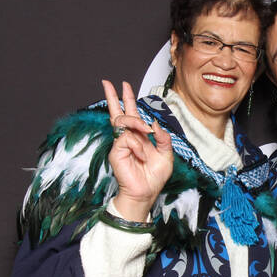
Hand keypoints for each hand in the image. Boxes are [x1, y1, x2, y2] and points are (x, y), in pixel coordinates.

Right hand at [102, 80, 173, 220]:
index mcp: (139, 137)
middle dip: (114, 96)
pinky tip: (142, 154)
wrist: (146, 192)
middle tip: (110, 83)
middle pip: (118, 113)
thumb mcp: (166, 154)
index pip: (131, 115)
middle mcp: (128, 138)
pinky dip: (137, 145)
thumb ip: (163, 137)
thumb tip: (154, 123)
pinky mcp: (116, 151)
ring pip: (123, 121)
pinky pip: (127, 139)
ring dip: (136, 122)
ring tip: (145, 130)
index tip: (124, 86)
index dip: (128, 100)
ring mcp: (120, 144)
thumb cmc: (154, 177)